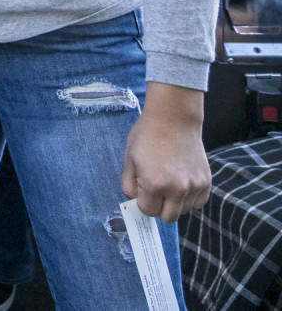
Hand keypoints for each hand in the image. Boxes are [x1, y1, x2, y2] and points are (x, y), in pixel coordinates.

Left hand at [121, 83, 210, 221]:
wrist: (174, 118)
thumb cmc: (147, 136)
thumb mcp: (129, 159)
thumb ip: (129, 185)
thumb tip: (136, 201)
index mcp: (154, 184)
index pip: (148, 211)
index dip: (143, 202)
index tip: (143, 190)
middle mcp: (177, 189)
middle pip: (167, 217)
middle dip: (158, 207)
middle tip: (155, 190)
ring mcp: (195, 186)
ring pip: (183, 211)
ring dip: (174, 203)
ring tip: (169, 182)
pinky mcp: (206, 182)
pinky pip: (197, 203)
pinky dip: (189, 198)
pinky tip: (181, 183)